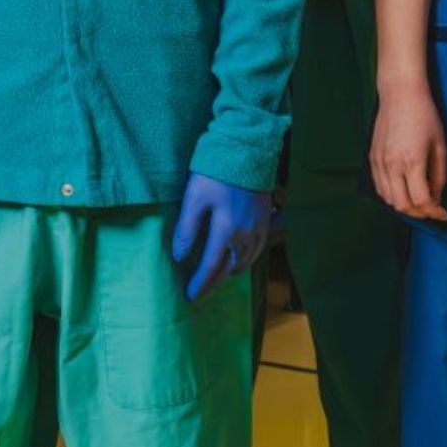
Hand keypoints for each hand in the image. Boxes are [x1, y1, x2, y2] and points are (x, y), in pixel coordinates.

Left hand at [171, 173, 273, 302]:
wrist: (248, 149)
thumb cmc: (217, 171)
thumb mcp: (194, 197)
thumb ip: (187, 229)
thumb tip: (180, 257)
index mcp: (226, 230)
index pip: (211, 266)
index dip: (201, 283)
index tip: (190, 297)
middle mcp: (246, 234)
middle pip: (231, 267)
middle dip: (216, 281)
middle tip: (203, 289)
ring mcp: (260, 227)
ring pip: (246, 260)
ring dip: (232, 271)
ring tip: (219, 276)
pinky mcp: (266, 217)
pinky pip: (258, 249)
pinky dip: (246, 259)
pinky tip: (239, 256)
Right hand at [369, 81, 446, 222]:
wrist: (400, 94)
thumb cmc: (425, 116)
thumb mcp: (440, 146)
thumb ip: (439, 176)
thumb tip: (436, 198)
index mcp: (412, 161)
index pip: (421, 200)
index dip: (434, 212)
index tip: (443, 213)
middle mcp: (392, 165)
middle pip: (403, 205)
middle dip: (419, 213)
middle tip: (431, 210)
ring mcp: (379, 162)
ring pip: (388, 199)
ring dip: (404, 205)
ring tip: (418, 200)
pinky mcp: (372, 157)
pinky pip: (379, 186)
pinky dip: (391, 195)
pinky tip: (402, 189)